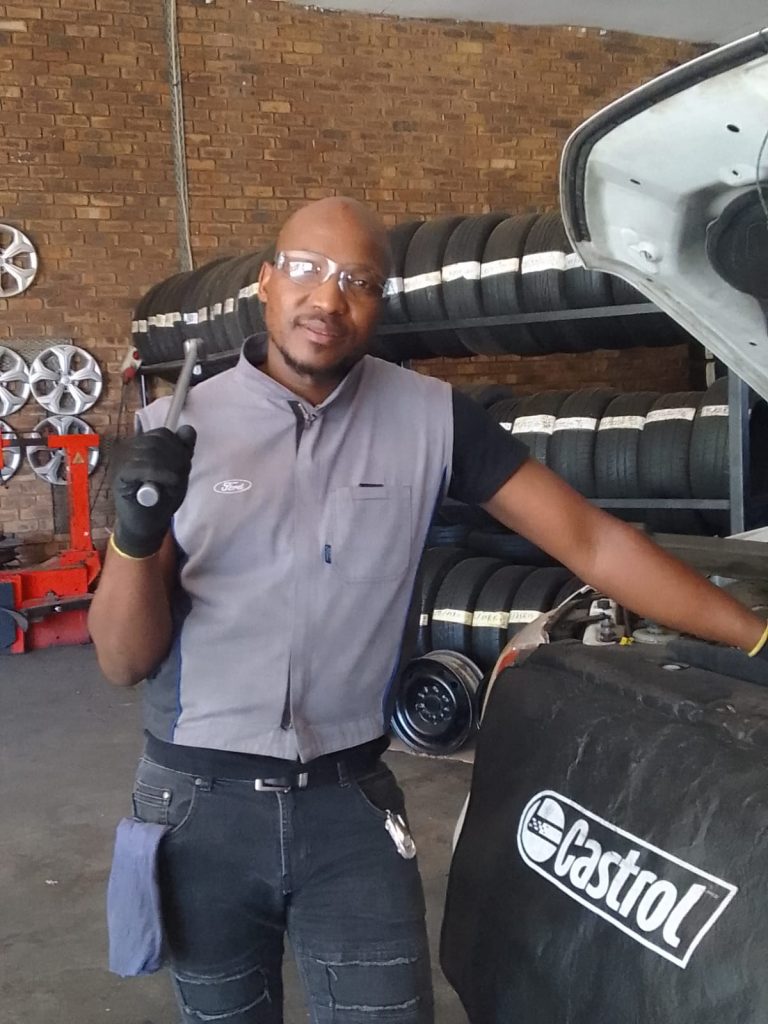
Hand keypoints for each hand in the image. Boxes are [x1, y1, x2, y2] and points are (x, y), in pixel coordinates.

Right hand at [111, 426, 195, 557]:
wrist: (147, 525)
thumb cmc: (161, 498)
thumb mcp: (178, 471)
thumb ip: (183, 450)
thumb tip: (188, 429)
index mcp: (140, 444)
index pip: (163, 433)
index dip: (178, 447)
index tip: (184, 465)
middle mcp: (128, 448)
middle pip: (159, 441)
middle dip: (177, 459)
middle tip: (179, 478)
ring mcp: (121, 461)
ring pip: (153, 452)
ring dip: (171, 469)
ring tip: (172, 485)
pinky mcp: (119, 475)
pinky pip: (143, 467)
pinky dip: (161, 475)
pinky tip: (167, 485)